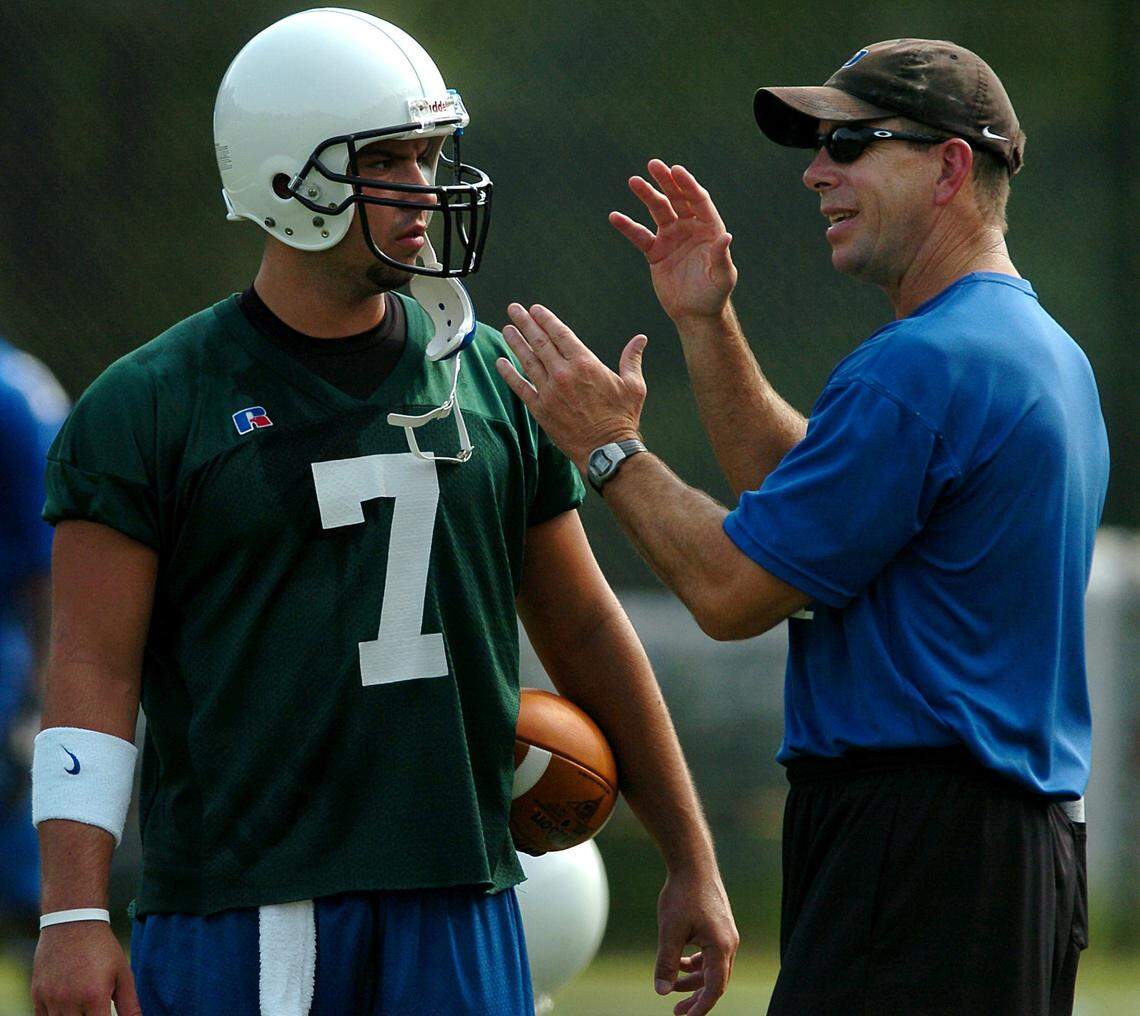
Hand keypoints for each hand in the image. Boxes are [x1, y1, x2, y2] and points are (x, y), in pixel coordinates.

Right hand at [32, 921, 141, 1015]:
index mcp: (94, 997)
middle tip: (96, 1010)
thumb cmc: (102, 948)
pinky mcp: (37, 996)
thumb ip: (130, 1004)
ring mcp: (50, 1000)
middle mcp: (69, 1002)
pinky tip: (69, 1008)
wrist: (73, 922)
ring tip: (84, 1006)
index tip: (107, 1014)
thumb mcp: (123, 973)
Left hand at [496, 303, 646, 471]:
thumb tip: (640, 339)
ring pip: (528, 361)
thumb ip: (632, 359)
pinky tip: (501, 362)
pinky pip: (521, 388)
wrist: (607, 450)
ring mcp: (549, 392)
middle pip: (540, 342)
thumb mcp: (634, 386)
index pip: (560, 334)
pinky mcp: (540, 410)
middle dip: (526, 323)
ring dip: (516, 342)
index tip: (536, 310)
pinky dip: (509, 374)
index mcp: (585, 364)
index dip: (546, 320)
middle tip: (514, 309)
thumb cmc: (622, 419)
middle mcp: (564, 374)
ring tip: (506, 328)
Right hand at [610, 160, 737, 324]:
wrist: (695, 313)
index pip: (698, 200)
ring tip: (634, 181)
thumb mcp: (722, 276)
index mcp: (709, 229)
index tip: (676, 171)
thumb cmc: (714, 295)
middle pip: (677, 199)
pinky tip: (615, 217)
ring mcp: (672, 238)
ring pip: (658, 211)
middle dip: (666, 181)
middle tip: (654, 165)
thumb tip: (726, 236)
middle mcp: (690, 228)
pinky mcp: (656, 252)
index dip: (688, 185)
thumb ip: (721, 256)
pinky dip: (628, 226)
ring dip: (647, 195)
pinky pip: (640, 236)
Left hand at [653, 867, 738, 1015]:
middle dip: (697, 998)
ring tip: (673, 988)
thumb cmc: (682, 894)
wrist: (693, 863)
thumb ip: (666, 963)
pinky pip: (711, 954)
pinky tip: (681, 962)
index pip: (715, 988)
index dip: (701, 1007)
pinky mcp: (719, 926)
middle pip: (716, 981)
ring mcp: (726, 934)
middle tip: (677, 1012)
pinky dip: (697, 963)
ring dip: (695, 980)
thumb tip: (661, 991)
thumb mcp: (669, 931)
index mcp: (721, 947)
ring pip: (713, 968)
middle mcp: (729, 943)